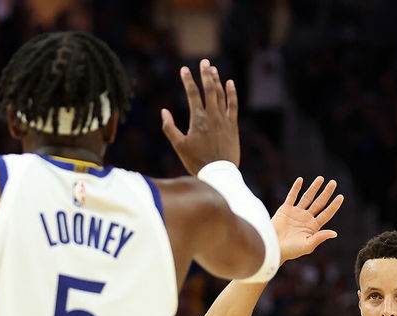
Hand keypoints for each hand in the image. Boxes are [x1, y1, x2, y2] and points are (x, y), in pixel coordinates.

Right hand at [161, 59, 239, 174]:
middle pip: (209, 89)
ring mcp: (224, 119)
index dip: (188, 79)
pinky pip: (233, 105)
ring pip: (221, 94)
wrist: (218, 173)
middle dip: (205, 73)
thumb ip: (169, 127)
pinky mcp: (233, 126)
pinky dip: (231, 93)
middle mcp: (212, 115)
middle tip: (204, 62)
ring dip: (217, 80)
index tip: (184, 69)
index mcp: (197, 118)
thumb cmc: (196, 161)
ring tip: (212, 69)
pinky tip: (229, 83)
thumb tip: (163, 111)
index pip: (192, 93)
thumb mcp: (179, 146)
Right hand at [272, 177, 343, 261]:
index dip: (334, 205)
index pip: (326, 213)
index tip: (341, 196)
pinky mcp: (285, 210)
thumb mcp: (307, 245)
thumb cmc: (291, 251)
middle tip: (333, 183)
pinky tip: (300, 180)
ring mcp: (296, 213)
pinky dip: (296, 188)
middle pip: (319, 203)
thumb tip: (334, 233)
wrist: (273, 249)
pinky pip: (292, 196)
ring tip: (321, 178)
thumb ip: (320, 237)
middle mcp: (306, 218)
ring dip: (314, 188)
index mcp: (313, 227)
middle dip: (326, 193)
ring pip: (307, 197)